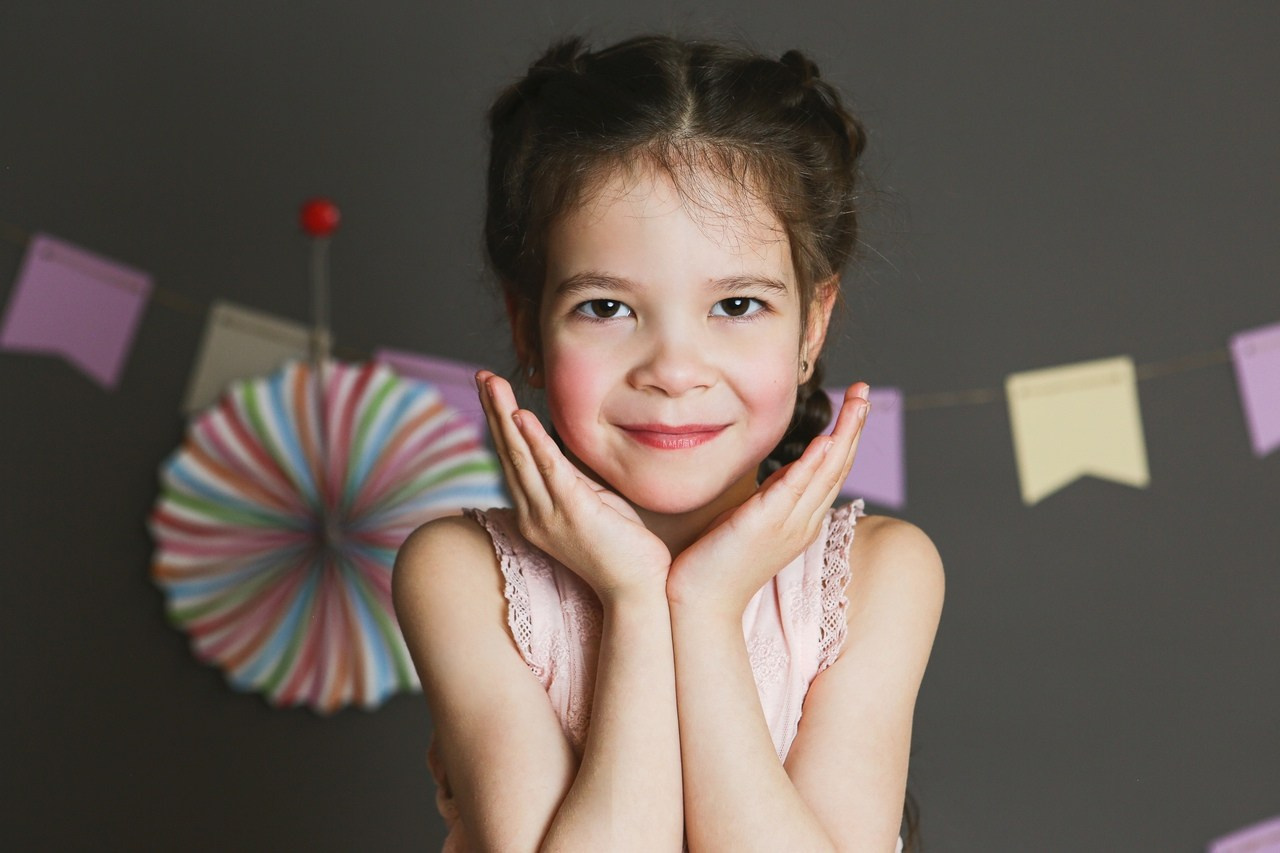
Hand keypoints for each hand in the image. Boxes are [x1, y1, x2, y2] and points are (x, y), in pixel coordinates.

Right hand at [477, 371, 671, 603]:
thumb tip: (564, 450)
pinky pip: (550, 470)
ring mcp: (549, 516)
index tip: (492, 391)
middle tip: (482, 374)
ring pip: (521, 456)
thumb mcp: (595, 504)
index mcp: (535, 512)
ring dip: (505, 416)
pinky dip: (535, 442)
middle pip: (508, 452)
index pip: (513, 460)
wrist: (637, 591)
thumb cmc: (621, 549)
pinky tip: (522, 417)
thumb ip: (575, 480)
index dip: (501, 424)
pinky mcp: (574, 514)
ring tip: (492, 384)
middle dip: (494, 410)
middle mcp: (533, 514)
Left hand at [666, 383, 870, 617]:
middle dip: (854, 426)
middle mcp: (802, 522)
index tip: (854, 404)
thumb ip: (768, 499)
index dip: (846, 436)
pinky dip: (812, 465)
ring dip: (844, 435)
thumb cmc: (718, 564)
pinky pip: (794, 491)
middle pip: (838, 467)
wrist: (701, 603)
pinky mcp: (764, 526)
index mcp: (801, 521)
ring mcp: (787, 525)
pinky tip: (824, 442)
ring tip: (857, 403)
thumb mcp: (750, 522)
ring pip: (826, 473)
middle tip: (865, 390)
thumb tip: (774, 477)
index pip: (831, 472)